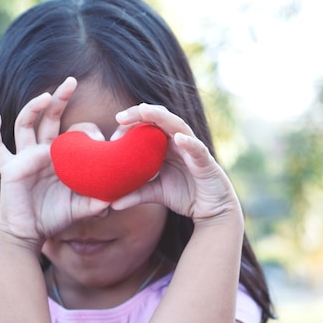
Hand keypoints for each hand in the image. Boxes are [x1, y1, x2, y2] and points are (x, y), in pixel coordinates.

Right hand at [0, 77, 109, 245]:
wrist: (29, 233)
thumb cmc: (54, 218)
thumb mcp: (81, 208)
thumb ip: (96, 203)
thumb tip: (116, 200)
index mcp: (61, 157)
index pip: (74, 132)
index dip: (86, 128)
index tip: (101, 131)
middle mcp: (42, 151)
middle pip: (49, 118)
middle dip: (60, 98)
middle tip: (72, 81)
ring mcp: (24, 157)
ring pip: (25, 124)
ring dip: (33, 108)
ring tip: (45, 96)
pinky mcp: (9, 168)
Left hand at [111, 104, 241, 223]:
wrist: (212, 210)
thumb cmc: (186, 195)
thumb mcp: (156, 193)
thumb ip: (136, 194)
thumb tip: (111, 203)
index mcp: (167, 146)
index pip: (149, 125)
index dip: (132, 123)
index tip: (114, 130)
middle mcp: (179, 142)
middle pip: (161, 119)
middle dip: (141, 113)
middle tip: (121, 116)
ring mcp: (193, 149)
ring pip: (178, 126)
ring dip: (162, 118)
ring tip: (145, 111)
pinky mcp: (205, 162)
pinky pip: (197, 149)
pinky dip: (189, 143)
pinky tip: (179, 138)